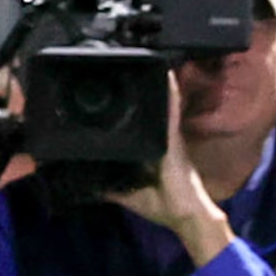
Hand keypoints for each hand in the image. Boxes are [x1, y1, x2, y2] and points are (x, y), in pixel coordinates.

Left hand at [107, 83, 231, 264]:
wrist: (186, 214)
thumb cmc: (162, 206)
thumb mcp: (128, 196)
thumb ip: (110, 188)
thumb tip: (89, 185)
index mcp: (153, 151)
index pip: (141, 126)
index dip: (133, 112)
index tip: (117, 95)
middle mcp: (162, 140)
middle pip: (151, 111)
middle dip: (144, 92)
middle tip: (128, 66)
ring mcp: (170, 138)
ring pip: (160, 106)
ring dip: (157, 87)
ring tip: (149, 60)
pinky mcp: (174, 139)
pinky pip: (171, 112)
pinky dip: (170, 94)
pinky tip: (167, 75)